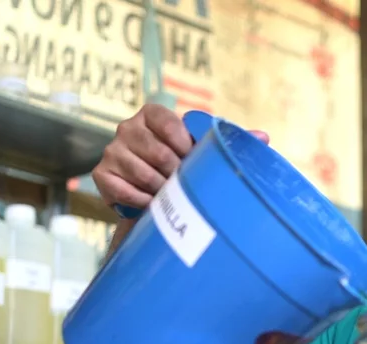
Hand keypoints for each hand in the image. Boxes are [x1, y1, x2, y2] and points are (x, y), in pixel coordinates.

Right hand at [93, 104, 270, 211]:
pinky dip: (141, 201)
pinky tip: (151, 205)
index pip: (165, 120)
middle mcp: (127, 128)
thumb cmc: (182, 170)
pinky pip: (123, 190)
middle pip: (155, 151)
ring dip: (160, 190)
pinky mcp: (102, 176)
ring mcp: (112, 152)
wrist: (153, 200)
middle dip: (175, 174)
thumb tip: (264, 137)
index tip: (191, 159)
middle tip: (184, 185)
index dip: (182, 143)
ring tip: (170, 197)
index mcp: (151, 114)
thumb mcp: (202, 154)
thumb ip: (227, 143)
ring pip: (141, 173)